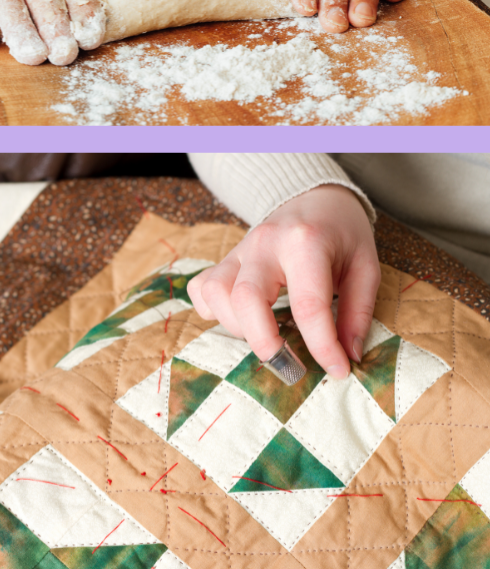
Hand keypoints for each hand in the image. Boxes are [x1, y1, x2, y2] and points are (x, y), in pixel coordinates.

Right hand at [186, 188, 378, 378]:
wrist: (315, 196)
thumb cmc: (343, 233)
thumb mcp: (366, 267)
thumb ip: (358, 313)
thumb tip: (348, 357)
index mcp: (306, 243)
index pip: (308, 306)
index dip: (323, 347)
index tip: (338, 371)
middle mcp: (266, 244)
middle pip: (246, 299)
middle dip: (265, 343)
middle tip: (290, 368)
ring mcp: (240, 249)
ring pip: (216, 293)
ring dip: (238, 326)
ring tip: (268, 335)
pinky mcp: (226, 257)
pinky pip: (202, 287)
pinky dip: (213, 309)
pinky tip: (240, 317)